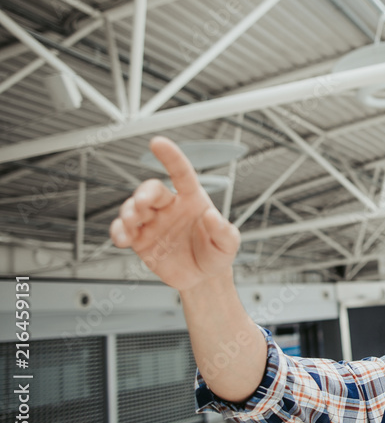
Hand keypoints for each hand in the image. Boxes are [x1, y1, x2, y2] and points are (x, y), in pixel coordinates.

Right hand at [110, 136, 239, 289]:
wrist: (202, 279)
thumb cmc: (217, 254)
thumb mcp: (228, 244)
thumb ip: (224, 231)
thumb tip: (213, 215)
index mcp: (192, 200)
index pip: (181, 173)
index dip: (170, 157)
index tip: (157, 143)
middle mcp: (170, 207)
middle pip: (151, 190)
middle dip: (144, 194)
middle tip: (143, 204)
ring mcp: (153, 222)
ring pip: (133, 208)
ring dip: (129, 212)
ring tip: (133, 222)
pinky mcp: (140, 239)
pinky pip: (123, 230)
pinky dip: (118, 231)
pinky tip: (122, 238)